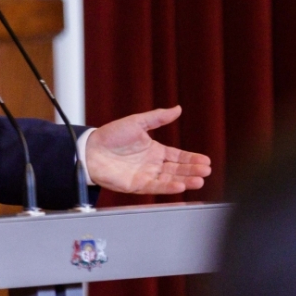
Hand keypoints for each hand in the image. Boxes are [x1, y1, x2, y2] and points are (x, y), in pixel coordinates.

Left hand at [85, 106, 211, 194]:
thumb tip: (178, 108)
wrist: (89, 149)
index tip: (206, 161)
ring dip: (186, 180)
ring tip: (200, 179)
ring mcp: (145, 175)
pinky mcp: (136, 185)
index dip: (192, 159)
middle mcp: (152, 165)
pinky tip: (181, 185)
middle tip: (206, 171)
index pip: (178, 156)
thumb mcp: (137, 122)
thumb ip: (158, 117)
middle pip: (178, 169)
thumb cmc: (110, 136)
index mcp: (155, 151)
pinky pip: (155, 187)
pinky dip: (168, 187)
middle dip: (193, 170)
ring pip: (170, 179)